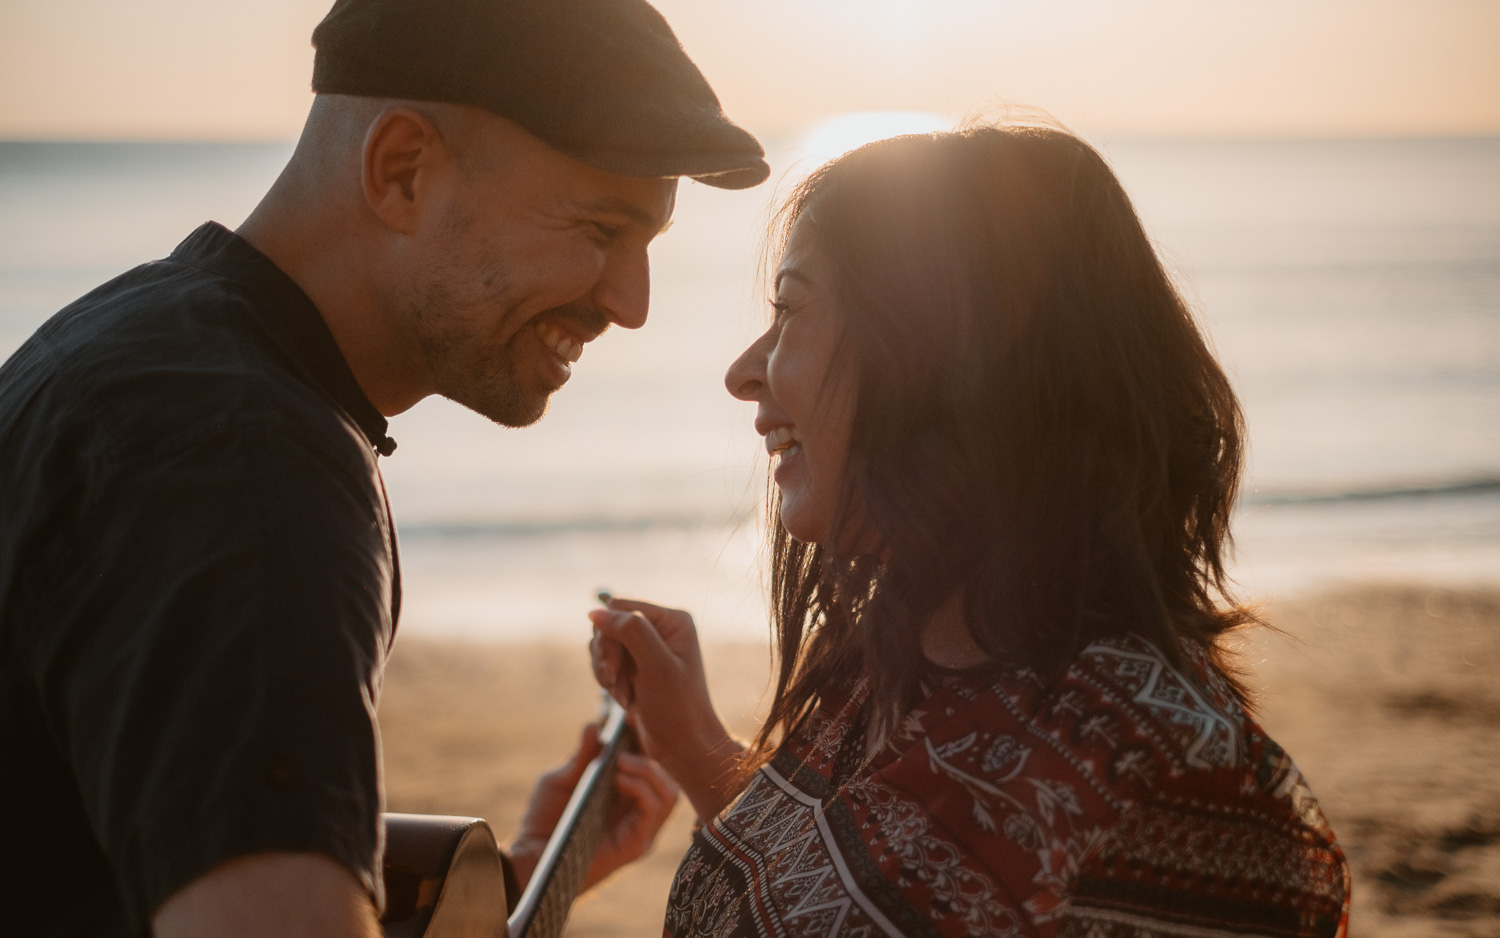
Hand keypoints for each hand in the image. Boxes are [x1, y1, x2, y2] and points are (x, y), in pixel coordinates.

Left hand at [507, 723, 678, 893]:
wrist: (529, 856)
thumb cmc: (544, 821)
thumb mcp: (562, 779)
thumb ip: (582, 756)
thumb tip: (594, 725)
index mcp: (624, 795)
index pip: (651, 765)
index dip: (648, 740)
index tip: (634, 716)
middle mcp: (637, 812)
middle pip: (668, 777)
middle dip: (653, 752)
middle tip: (632, 736)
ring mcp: (640, 830)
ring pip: (670, 794)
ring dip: (649, 770)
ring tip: (622, 761)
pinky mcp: (637, 845)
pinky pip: (655, 811)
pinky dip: (642, 789)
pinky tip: (621, 778)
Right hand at [588, 598, 746, 819]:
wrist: (684, 747)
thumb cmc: (678, 708)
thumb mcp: (656, 666)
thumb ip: (630, 632)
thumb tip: (595, 613)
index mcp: (673, 620)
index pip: (619, 608)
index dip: (609, 636)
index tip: (614, 669)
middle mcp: (661, 629)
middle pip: (608, 626)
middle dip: (608, 658)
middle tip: (617, 685)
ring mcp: (648, 648)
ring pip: (603, 646)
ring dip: (607, 673)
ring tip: (624, 696)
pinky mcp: (637, 667)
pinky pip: (606, 662)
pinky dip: (609, 682)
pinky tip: (625, 700)